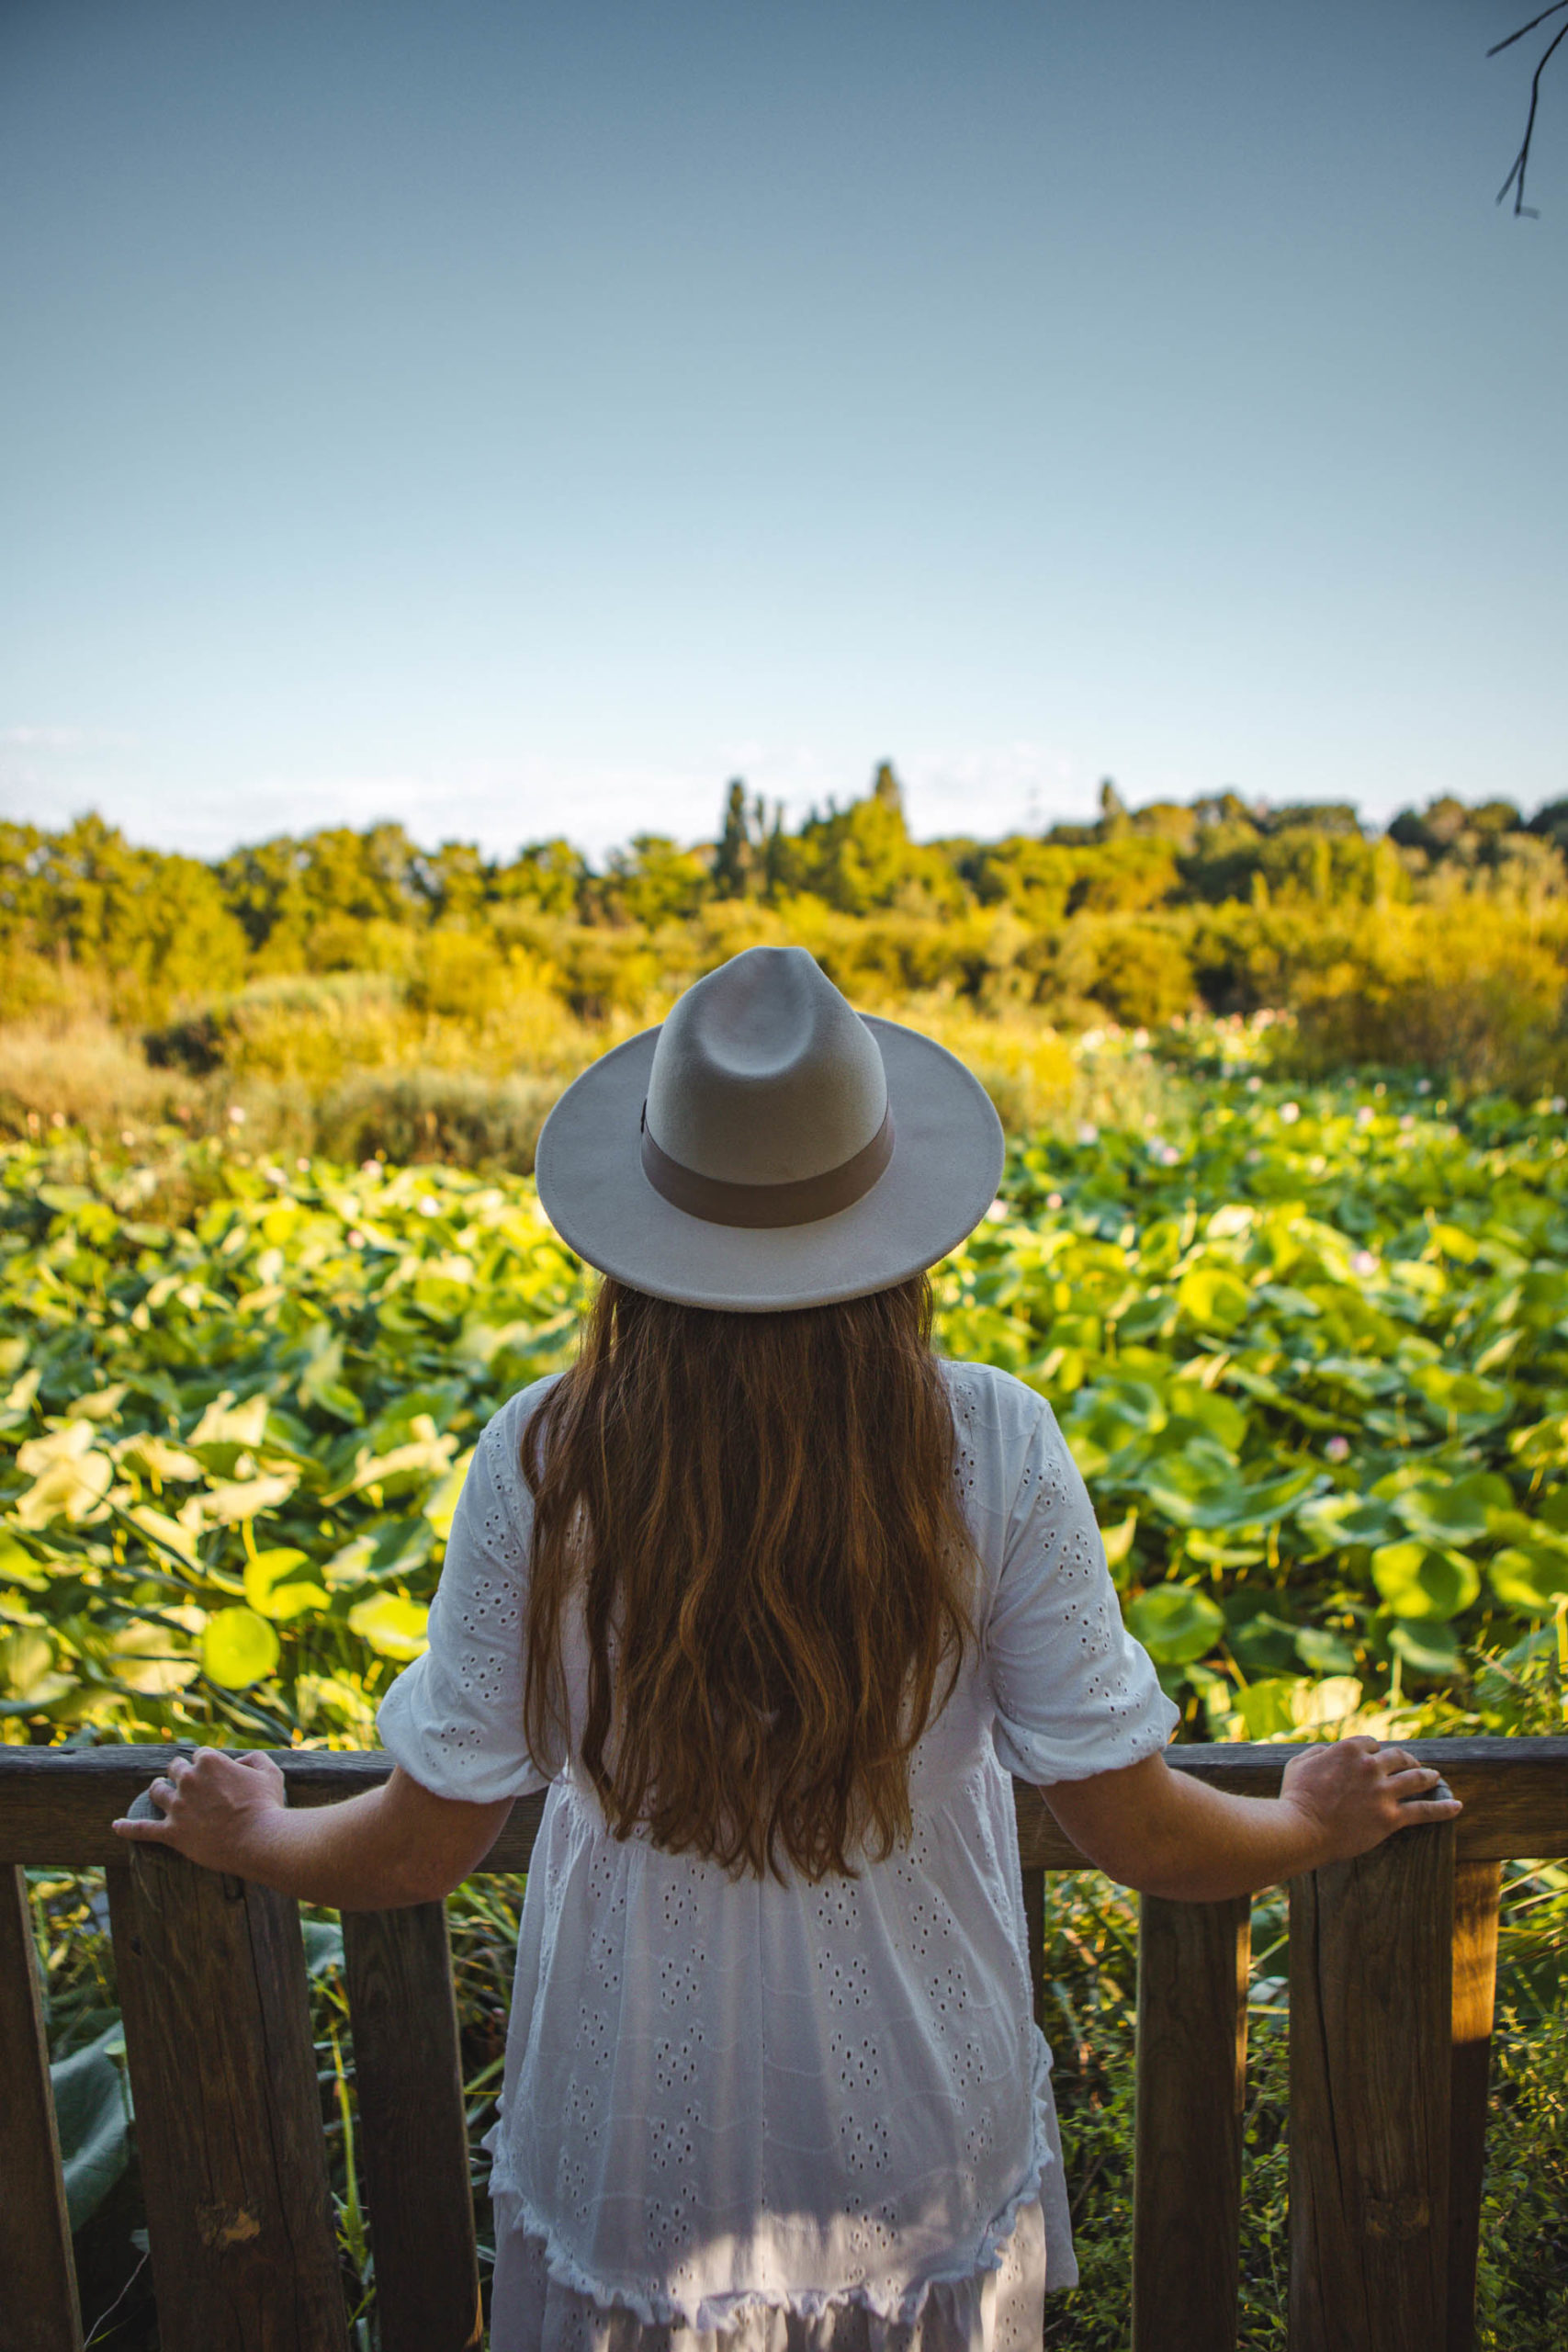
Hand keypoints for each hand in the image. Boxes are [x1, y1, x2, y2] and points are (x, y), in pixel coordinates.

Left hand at [112, 1747, 288, 1875]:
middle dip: (182, 1773)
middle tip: (191, 1785)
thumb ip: (254, 1758)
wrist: (260, 1839)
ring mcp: (177, 1807)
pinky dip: (127, 1828)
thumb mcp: (270, 1772)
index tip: (215, 1774)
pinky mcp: (172, 1832)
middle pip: (176, 1769)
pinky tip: (116, 1826)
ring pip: (157, 1791)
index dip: (208, 1764)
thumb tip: (238, 1762)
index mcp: (210, 1761)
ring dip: (158, 1789)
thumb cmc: (267, 1806)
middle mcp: (188, 1780)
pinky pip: (142, 1829)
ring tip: (159, 1791)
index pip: (200, 1755)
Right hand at [1279, 1737, 1460, 1864]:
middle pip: (1398, 1757)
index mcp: (1349, 1749)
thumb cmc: (1296, 1797)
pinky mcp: (1391, 1817)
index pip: (1372, 1743)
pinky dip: (1444, 1808)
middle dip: (1408, 1759)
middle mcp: (1371, 1766)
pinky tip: (1457, 1807)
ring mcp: (1383, 1791)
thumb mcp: (1299, 1763)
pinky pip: (1424, 1810)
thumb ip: (1318, 1752)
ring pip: (1416, 1779)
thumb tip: (1329, 1750)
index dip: (1375, 1751)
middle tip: (1413, 1765)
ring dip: (1429, 1776)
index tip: (1377, 1758)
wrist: (1301, 1829)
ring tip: (1436, 1777)